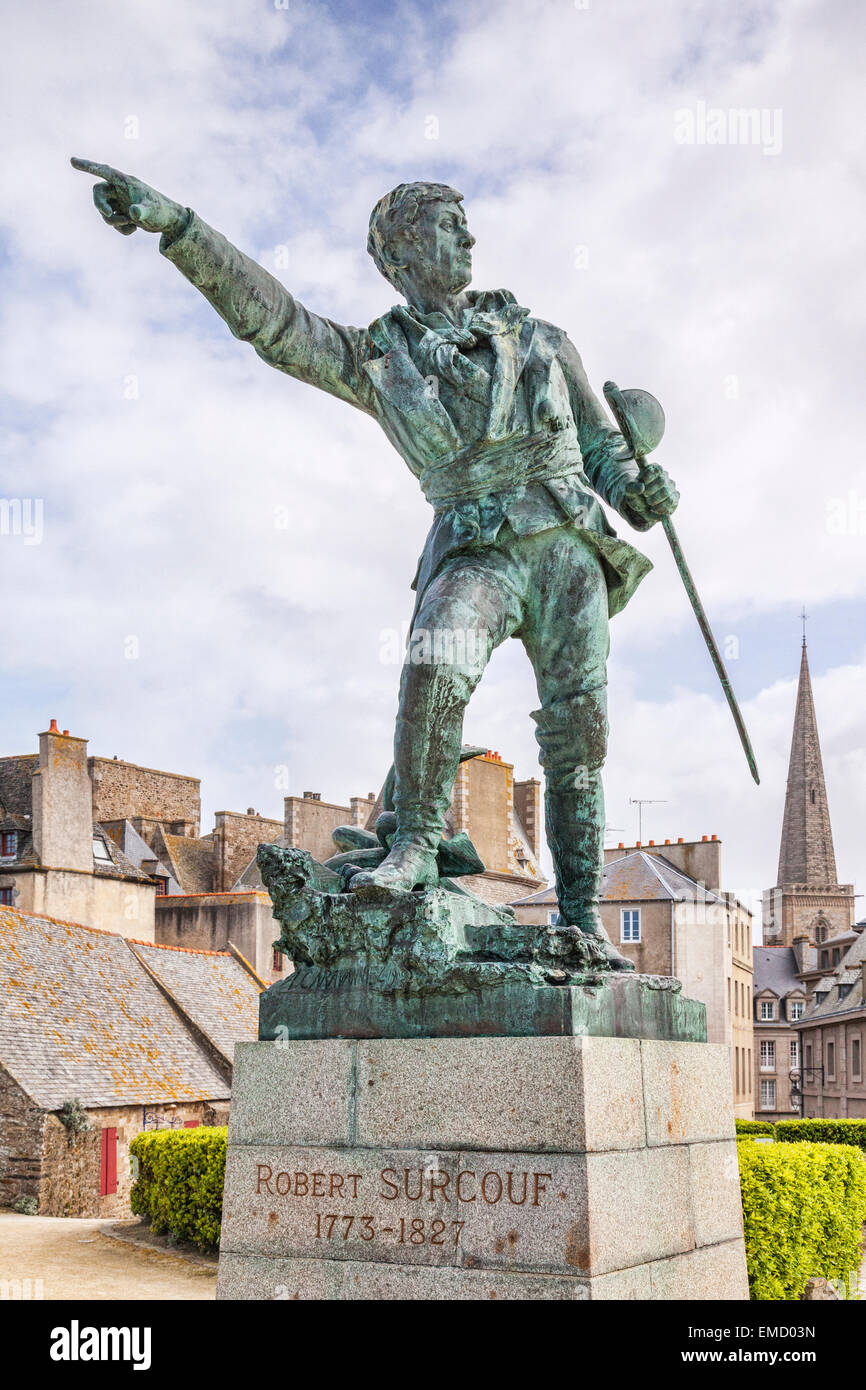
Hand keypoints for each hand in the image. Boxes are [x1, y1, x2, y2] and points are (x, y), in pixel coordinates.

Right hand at [71, 157, 186, 237]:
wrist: (170, 222)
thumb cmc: (162, 212)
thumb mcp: (151, 212)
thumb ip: (141, 212)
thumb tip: (133, 213)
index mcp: (125, 182)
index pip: (103, 171)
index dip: (87, 166)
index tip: (72, 161)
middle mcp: (120, 189)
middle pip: (98, 193)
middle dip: (101, 206)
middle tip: (110, 215)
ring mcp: (120, 201)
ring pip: (104, 210)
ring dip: (113, 221)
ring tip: (130, 224)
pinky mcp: (122, 212)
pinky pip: (112, 221)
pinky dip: (120, 228)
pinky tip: (134, 229)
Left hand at [623, 461, 678, 523]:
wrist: (641, 507)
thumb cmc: (635, 495)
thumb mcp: (629, 491)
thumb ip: (632, 487)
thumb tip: (641, 488)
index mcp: (653, 470)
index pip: (657, 468)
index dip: (650, 476)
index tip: (643, 482)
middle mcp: (664, 476)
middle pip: (661, 481)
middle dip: (650, 490)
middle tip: (645, 495)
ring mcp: (671, 486)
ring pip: (666, 492)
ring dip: (655, 499)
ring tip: (649, 502)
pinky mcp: (675, 497)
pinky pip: (670, 501)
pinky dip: (660, 507)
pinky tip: (654, 508)